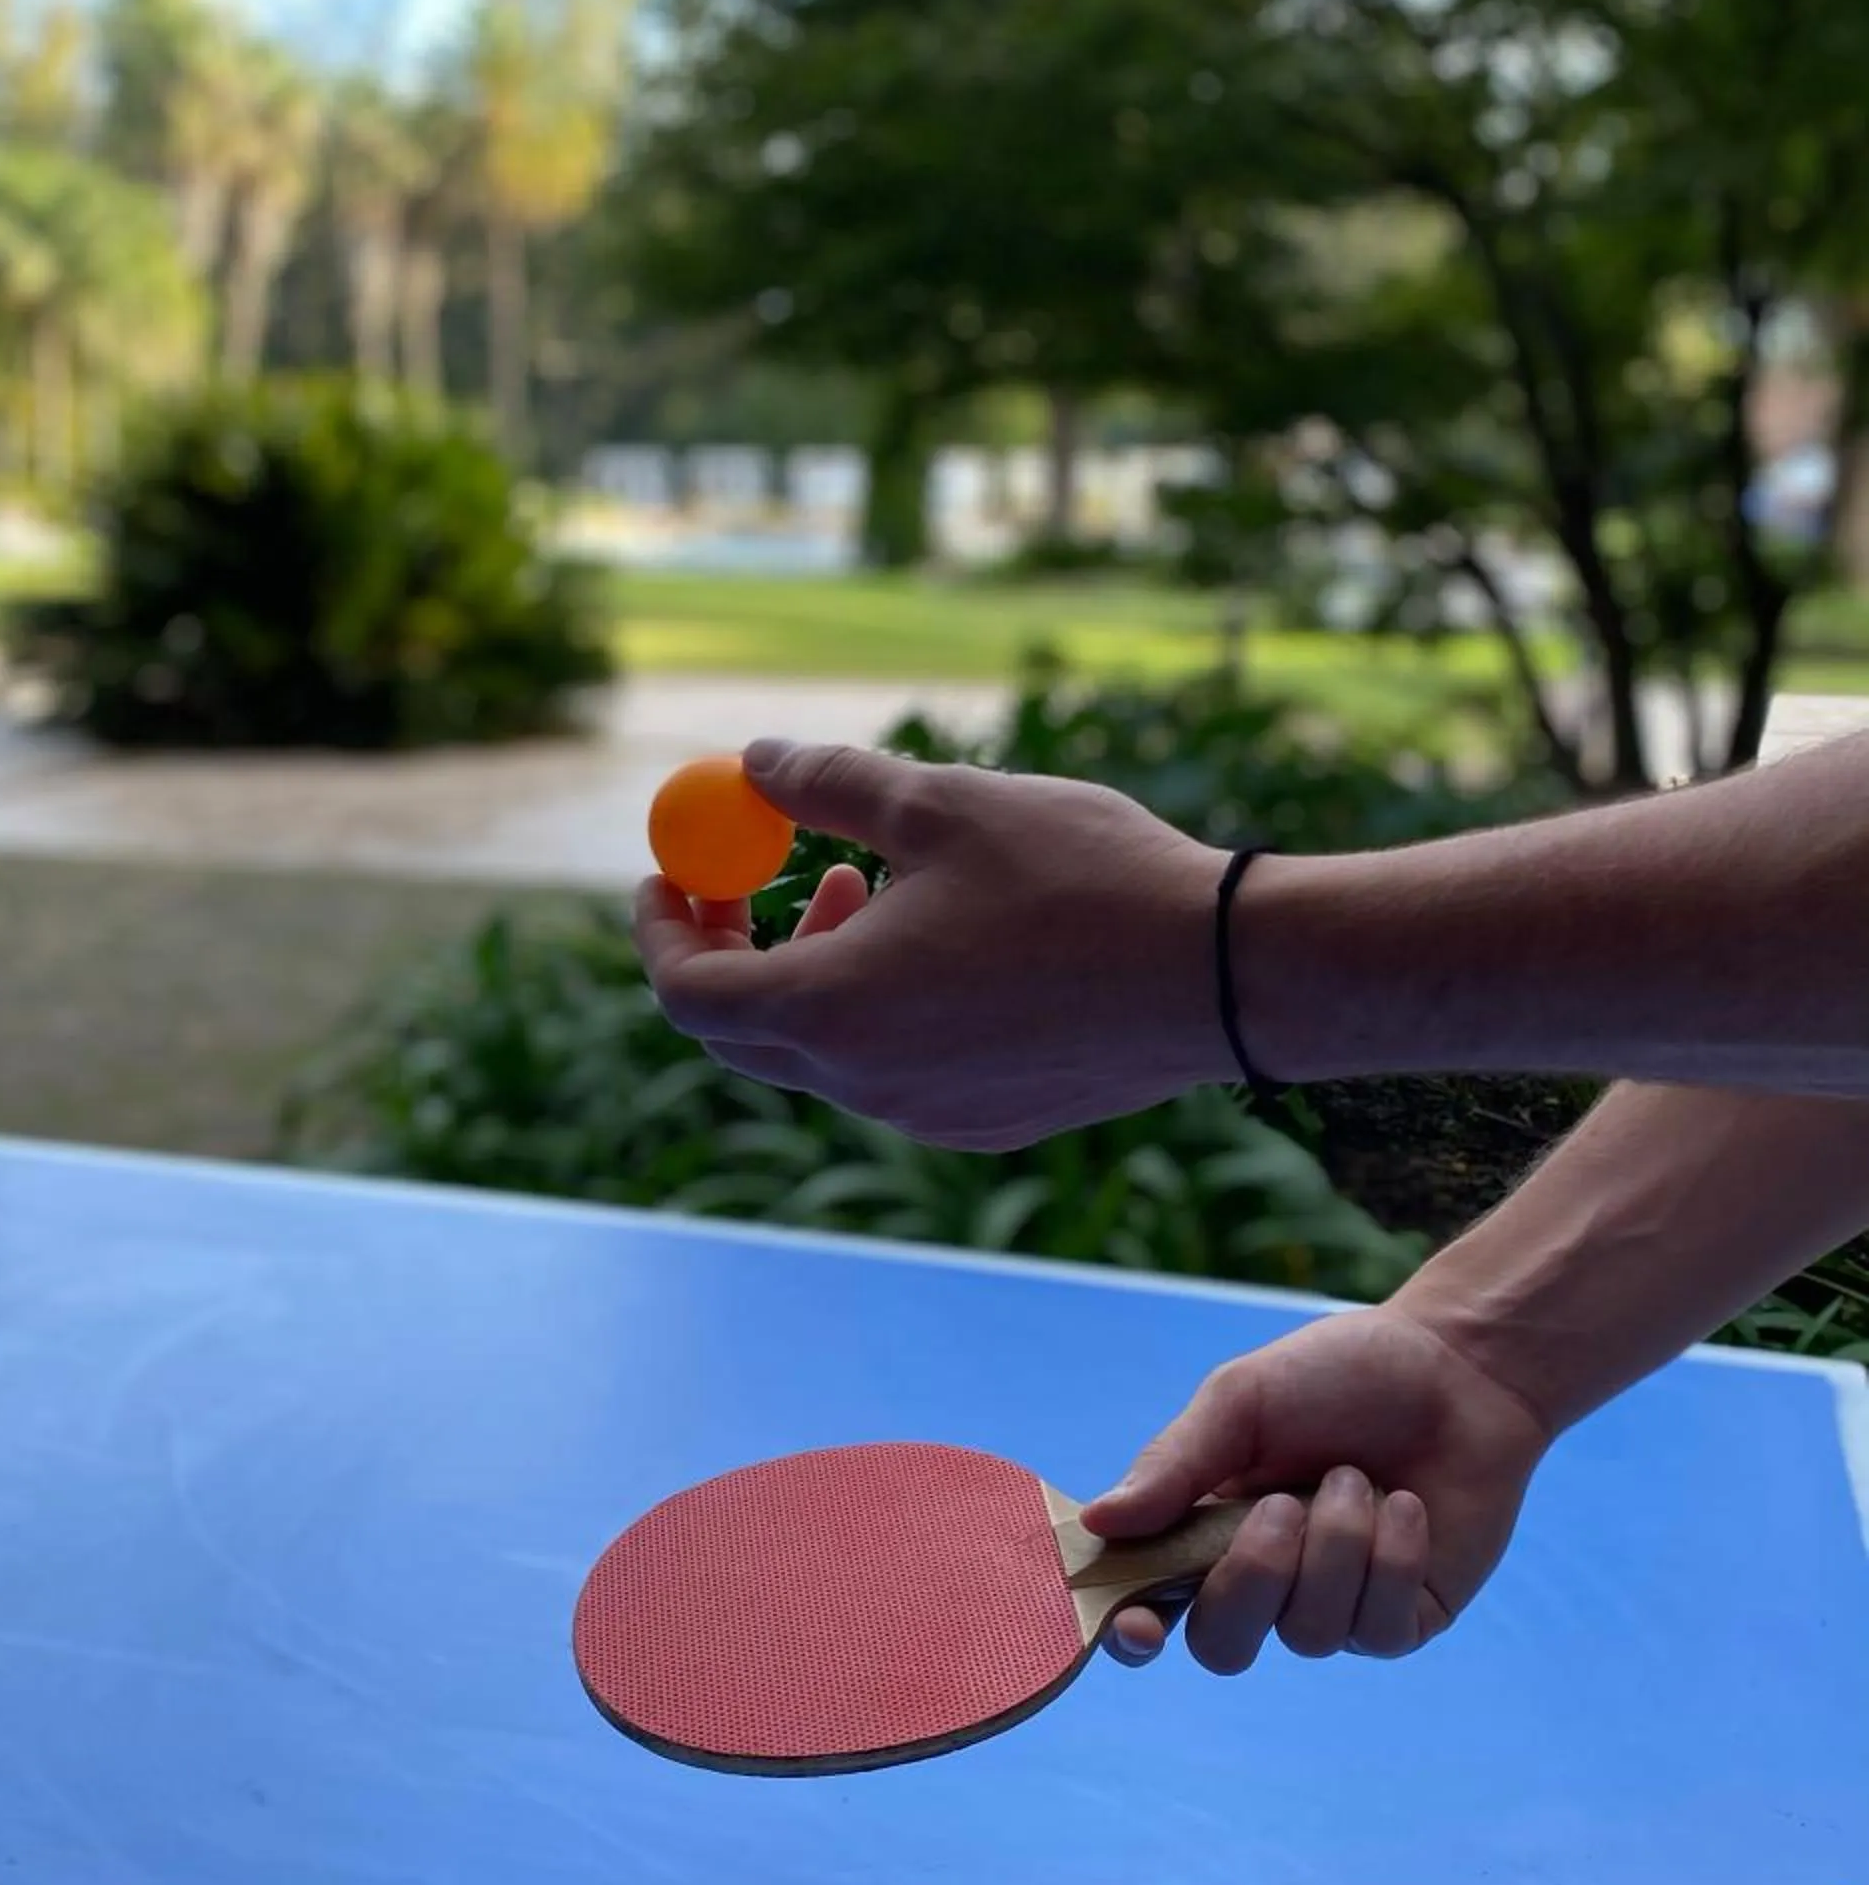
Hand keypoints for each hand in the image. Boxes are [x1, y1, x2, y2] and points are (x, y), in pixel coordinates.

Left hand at [633, 741, 1227, 1147]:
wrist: (1222, 973)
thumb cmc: (1080, 877)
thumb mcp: (941, 802)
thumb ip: (827, 784)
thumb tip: (752, 762)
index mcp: (835, 1008)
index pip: (688, 993)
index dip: (662, 929)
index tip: (671, 870)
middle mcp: (867, 1083)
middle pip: (742, 1033)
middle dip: (728, 948)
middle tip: (750, 873)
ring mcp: (925, 1115)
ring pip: (819, 1050)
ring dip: (810, 967)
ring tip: (863, 884)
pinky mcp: (983, 1122)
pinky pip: (888, 1072)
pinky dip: (873, 1007)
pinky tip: (939, 939)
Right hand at [1080, 1302, 1553, 1672]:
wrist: (1458, 1368)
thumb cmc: (1339, 1375)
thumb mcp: (1243, 1400)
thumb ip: (1174, 1462)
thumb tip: (1097, 1520)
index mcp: (1205, 1530)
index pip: (1151, 1605)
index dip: (1134, 1631)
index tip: (1139, 1623)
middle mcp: (1264, 1582)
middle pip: (1223, 1645)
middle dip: (1252, 1579)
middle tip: (1282, 1505)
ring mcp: (1334, 1607)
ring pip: (1308, 1633)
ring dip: (1336, 1544)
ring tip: (1356, 1476)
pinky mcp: (1402, 1620)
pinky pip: (1378, 1629)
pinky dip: (1391, 1558)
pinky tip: (1407, 1507)